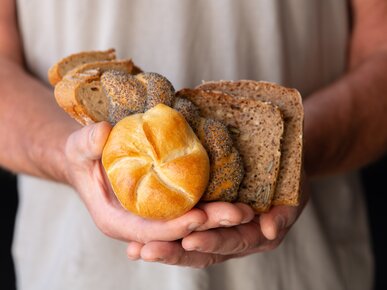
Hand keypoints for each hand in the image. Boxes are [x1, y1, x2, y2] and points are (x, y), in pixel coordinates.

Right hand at [64, 122, 254, 243]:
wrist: (92, 158)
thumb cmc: (83, 156)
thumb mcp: (79, 148)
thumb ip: (87, 143)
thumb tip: (103, 133)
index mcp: (117, 221)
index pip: (148, 232)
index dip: (174, 226)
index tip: (200, 217)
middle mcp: (140, 225)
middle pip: (177, 232)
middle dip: (208, 226)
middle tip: (240, 214)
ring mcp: (156, 216)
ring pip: (190, 224)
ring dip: (218, 220)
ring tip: (248, 211)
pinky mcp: (167, 204)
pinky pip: (192, 208)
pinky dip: (213, 206)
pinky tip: (237, 198)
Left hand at [126, 182, 308, 267]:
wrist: (281, 165)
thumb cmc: (288, 181)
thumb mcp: (293, 196)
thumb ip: (283, 216)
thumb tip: (267, 230)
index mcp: (250, 236)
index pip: (228, 243)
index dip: (210, 243)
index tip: (190, 241)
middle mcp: (229, 238)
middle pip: (200, 250)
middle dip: (173, 252)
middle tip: (146, 252)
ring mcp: (215, 229)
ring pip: (187, 242)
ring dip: (161, 246)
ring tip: (135, 250)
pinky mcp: (204, 214)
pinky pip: (181, 225)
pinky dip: (159, 233)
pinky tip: (135, 239)